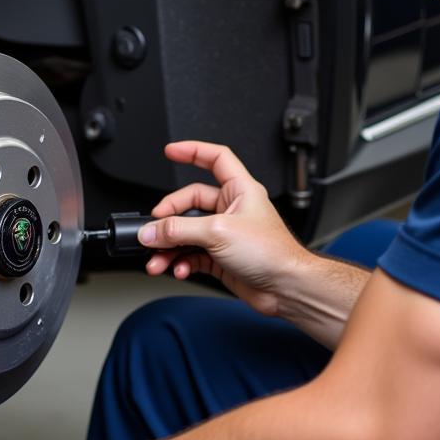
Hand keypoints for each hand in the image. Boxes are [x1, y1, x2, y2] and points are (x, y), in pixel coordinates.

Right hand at [141, 141, 308, 316]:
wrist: (286, 289)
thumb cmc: (272, 253)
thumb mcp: (218, 232)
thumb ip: (180, 230)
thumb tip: (153, 230)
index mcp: (240, 190)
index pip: (215, 158)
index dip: (192, 151)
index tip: (170, 151)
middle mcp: (232, 209)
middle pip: (190, 201)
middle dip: (169, 217)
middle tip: (154, 228)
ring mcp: (225, 234)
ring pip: (187, 233)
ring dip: (170, 247)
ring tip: (158, 258)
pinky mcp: (220, 257)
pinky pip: (192, 254)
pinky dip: (181, 262)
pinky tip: (178, 268)